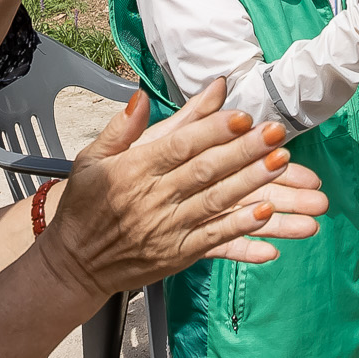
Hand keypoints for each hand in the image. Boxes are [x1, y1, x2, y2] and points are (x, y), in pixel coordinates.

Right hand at [43, 81, 329, 295]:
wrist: (74, 263)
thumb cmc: (86, 205)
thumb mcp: (93, 157)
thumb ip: (124, 126)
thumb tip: (143, 94)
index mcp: (134, 169)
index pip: (179, 145)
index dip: (213, 130)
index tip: (243, 116)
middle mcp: (153, 198)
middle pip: (206, 171)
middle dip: (245, 151)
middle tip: (277, 134)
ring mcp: (168, 229)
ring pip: (217, 203)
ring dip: (253, 184)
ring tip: (284, 166)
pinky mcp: (178, 254)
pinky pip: (215, 240)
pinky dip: (242, 229)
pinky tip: (267, 216)